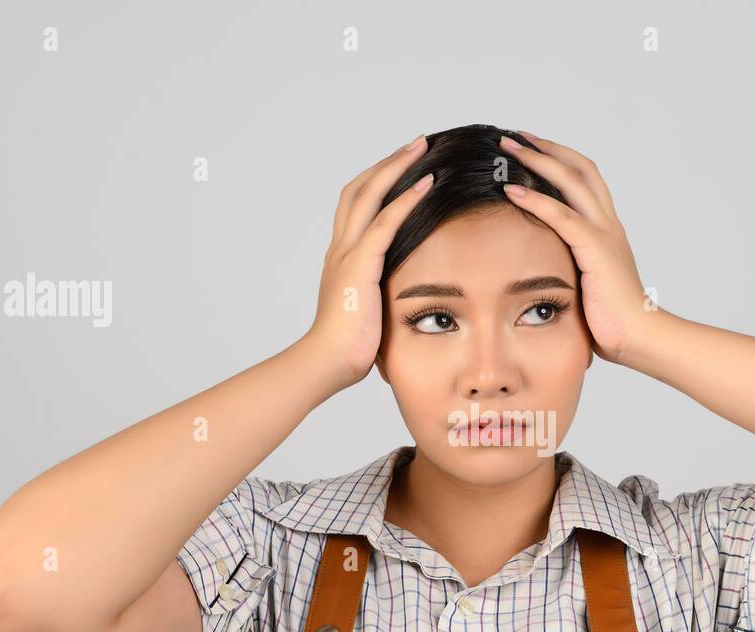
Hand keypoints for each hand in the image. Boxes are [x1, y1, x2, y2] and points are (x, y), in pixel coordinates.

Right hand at [303, 135, 434, 388]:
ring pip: (369, 195)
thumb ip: (379, 296)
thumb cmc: (347, 348)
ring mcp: (347, 254)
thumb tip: (398, 300)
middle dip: (388, 163)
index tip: (403, 166)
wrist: (326, 362)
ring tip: (422, 148)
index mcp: (342, 258)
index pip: (356, 207)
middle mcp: (340, 248)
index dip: (377, 182)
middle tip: (416, 144)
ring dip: (397, 167)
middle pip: (359, 189)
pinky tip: (427, 184)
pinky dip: (406, 200)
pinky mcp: (359, 266)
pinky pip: (385, 223)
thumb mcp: (366, 313)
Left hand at [498, 131, 652, 365]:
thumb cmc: (612, 321)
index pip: (584, 179)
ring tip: (507, 149)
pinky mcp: (596, 250)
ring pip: (571, 181)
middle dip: (544, 148)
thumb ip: (571, 267)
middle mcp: (608, 224)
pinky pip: (562, 216)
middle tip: (513, 136)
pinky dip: (535, 200)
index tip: (530, 148)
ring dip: (536, 161)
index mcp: (607, 230)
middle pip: (579, 168)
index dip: (558, 159)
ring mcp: (604, 234)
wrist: (639, 337)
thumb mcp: (587, 285)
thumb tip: (545, 269)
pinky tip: (510, 191)